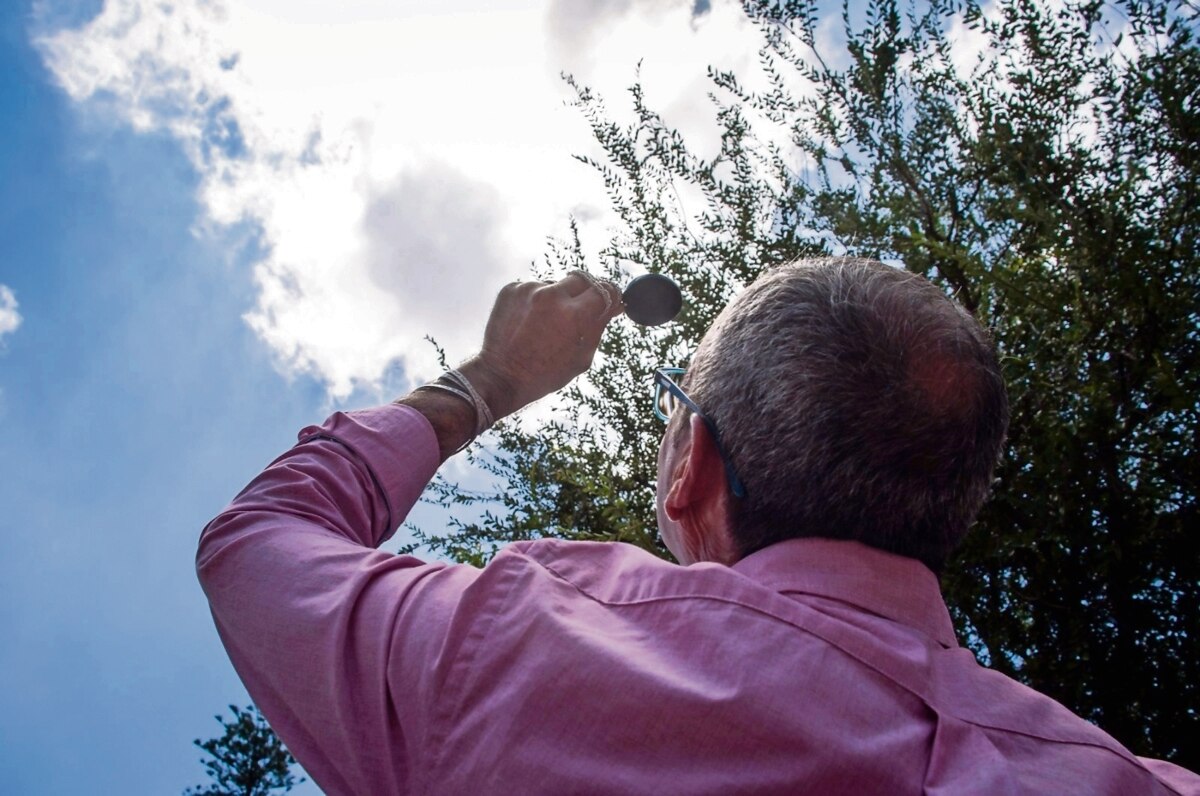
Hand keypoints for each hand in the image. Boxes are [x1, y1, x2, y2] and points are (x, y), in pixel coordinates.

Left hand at [460, 272, 622, 419]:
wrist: (500, 377)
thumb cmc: (545, 373)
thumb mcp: (582, 357)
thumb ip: (600, 326)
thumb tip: (616, 304)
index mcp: (573, 315)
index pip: (605, 290)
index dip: (611, 295)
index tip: (610, 301)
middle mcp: (551, 296)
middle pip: (583, 279)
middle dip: (586, 293)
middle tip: (580, 310)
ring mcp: (528, 289)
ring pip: (556, 284)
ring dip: (558, 299)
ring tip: (546, 325)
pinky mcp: (510, 289)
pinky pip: (534, 288)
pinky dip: (536, 301)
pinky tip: (529, 322)